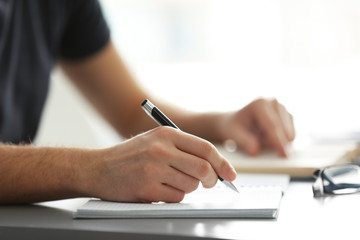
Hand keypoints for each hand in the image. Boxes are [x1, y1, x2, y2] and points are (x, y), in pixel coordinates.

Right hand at [86, 127, 236, 202]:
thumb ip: (184, 149)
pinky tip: (158, 189)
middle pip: (203, 169)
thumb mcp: (156, 140)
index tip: (231, 174)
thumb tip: (214, 165)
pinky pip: (176, 197)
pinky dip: (173, 196)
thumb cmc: (130, 155)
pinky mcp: (146, 188)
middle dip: (211, 179)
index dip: (223, 163)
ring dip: (187, 188)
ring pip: (191, 186)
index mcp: (167, 134)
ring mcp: (153, 169)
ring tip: (170, 181)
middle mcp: (161, 149)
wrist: (98, 167)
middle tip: (208, 183)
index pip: (206, 148)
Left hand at [219, 98, 294, 156]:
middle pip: (284, 131)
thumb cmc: (233, 127)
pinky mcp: (288, 116)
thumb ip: (244, 142)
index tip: (284, 155)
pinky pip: (289, 136)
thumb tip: (255, 151)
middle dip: (272, 142)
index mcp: (260, 104)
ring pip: (289, 134)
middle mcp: (274, 102)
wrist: (234, 122)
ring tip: (258, 136)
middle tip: (254, 142)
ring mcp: (282, 108)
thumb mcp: (234, 135)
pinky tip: (266, 135)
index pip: (273, 126)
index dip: (279, 141)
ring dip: (275, 141)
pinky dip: (279, 140)